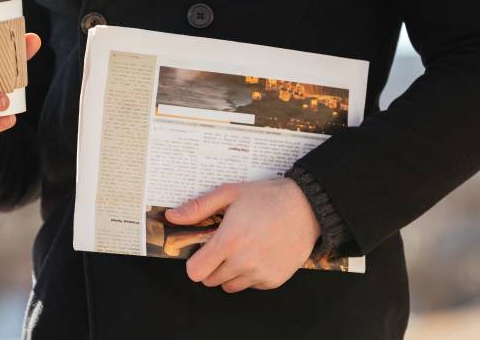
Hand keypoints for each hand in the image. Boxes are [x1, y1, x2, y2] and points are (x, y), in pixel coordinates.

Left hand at [165, 178, 319, 292]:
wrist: (307, 207)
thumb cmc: (267, 197)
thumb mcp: (229, 193)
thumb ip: (198, 207)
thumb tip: (172, 216)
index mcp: (228, 242)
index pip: (195, 272)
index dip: (195, 262)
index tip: (203, 250)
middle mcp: (242, 262)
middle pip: (211, 280)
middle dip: (212, 265)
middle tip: (225, 245)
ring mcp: (259, 273)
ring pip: (230, 286)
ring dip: (230, 272)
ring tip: (243, 248)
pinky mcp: (274, 280)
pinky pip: (251, 285)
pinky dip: (250, 275)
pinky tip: (259, 253)